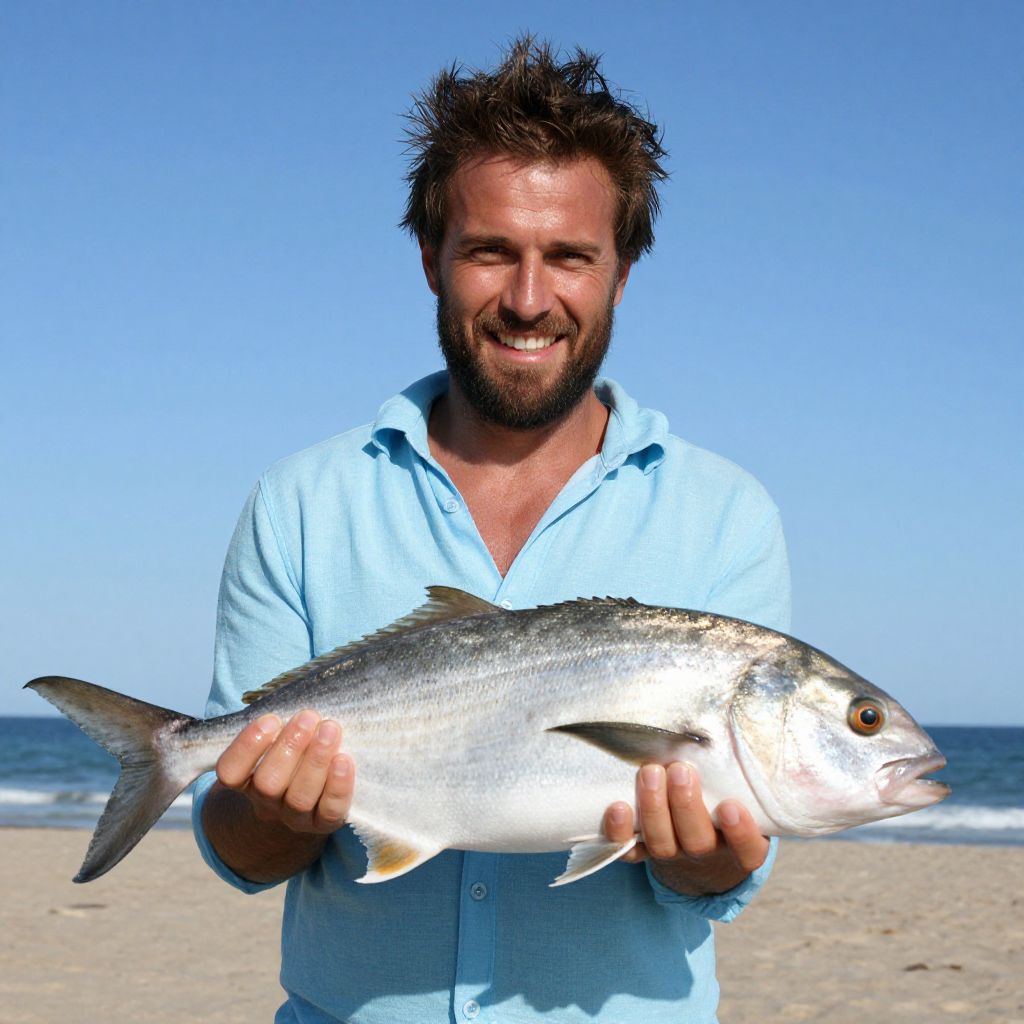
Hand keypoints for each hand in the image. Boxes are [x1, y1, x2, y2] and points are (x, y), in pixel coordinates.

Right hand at [215, 709, 354, 834]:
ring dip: (316, 759)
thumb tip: (296, 690)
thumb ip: (277, 722)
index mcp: (245, 780)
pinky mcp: (324, 823)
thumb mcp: (275, 738)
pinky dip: (338, 785)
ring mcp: (294, 817)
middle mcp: (266, 802)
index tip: (271, 718)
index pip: (230, 771)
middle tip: (308, 716)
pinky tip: (345, 760)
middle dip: (289, 746)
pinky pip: (330, 810)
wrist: (306, 803)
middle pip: (268, 783)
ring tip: (330, 729)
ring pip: (299, 797)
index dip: (247, 746)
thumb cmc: (291, 754)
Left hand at [603, 762, 768, 895]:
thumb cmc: (723, 801)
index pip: (748, 849)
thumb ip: (739, 769)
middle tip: (680, 770)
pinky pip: (628, 850)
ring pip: (662, 844)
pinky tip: (618, 807)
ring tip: (650, 772)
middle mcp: (707, 852)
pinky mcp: (642, 852)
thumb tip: (729, 721)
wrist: (697, 844)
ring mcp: (673, 854)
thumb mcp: (740, 790)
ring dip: (653, 808)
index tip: (731, 806)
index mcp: (740, 844)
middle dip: (686, 805)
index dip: (741, 833)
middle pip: (698, 842)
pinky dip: (620, 832)